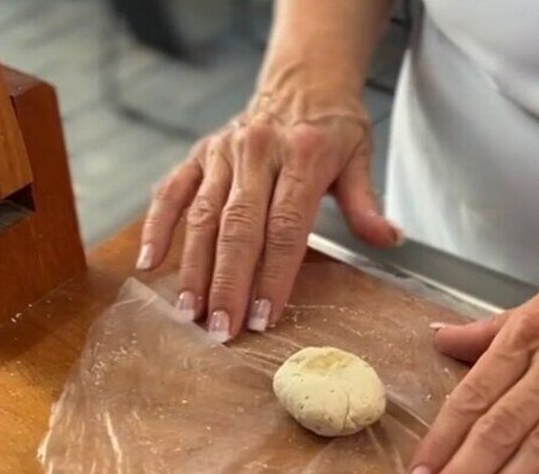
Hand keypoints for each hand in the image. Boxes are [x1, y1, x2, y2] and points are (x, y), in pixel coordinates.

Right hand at [137, 90, 401, 340]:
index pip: (286, 227)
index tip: (263, 317)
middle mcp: (258, 152)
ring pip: (202, 215)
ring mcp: (223, 152)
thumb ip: (365, 203)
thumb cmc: (332, 125)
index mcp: (303, 155)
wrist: (304, 78)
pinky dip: (157, 225)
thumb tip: (389, 239)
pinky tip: (149, 262)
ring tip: (189, 311)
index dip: (273, 276)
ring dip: (194, 267)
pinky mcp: (199, 153)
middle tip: (222, 329)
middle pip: (239, 227)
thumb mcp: (360, 158)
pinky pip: (171, 190)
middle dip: (228, 283)